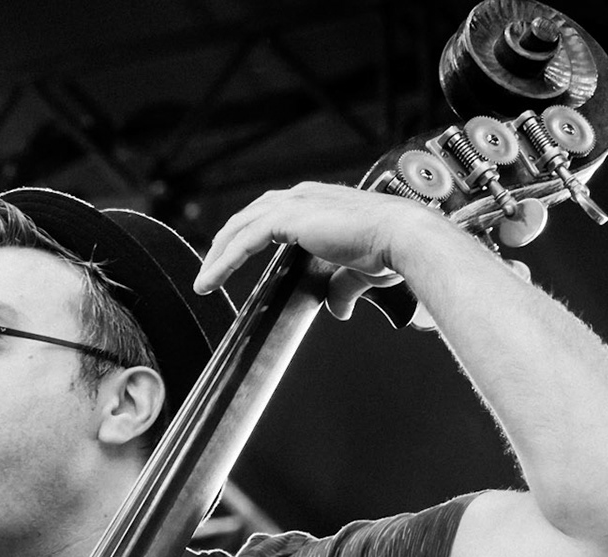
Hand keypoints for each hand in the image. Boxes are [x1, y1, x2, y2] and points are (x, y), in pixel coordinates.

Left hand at [193, 182, 448, 319]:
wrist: (404, 239)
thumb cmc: (391, 250)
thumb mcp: (360, 273)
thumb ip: (342, 287)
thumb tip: (337, 308)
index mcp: (317, 202)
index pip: (270, 215)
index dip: (248, 236)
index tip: (232, 261)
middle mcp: (302, 197)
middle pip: (248, 217)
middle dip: (225, 245)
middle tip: (210, 273)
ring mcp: (294, 204)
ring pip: (239, 227)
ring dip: (218, 255)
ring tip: (204, 281)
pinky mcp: (288, 218)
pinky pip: (243, 241)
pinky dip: (224, 261)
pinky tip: (210, 281)